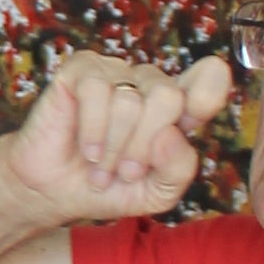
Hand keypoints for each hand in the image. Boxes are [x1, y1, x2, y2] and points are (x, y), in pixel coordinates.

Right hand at [0, 51, 232, 225]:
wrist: (54, 192)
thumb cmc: (109, 188)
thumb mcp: (157, 193)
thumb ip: (179, 169)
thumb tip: (169, 134)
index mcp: (177, 109)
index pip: (209, 78)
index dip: (207, 92)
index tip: (186, 122)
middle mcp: (150, 85)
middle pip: (169, 97)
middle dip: (143, 146)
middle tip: (125, 173)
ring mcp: (116, 73)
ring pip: (131, 100)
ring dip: (112, 147)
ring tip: (99, 168)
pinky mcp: (81, 70)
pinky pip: (96, 90)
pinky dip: (91, 129)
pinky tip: (86, 149)